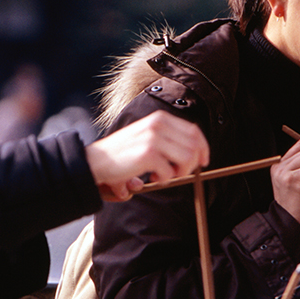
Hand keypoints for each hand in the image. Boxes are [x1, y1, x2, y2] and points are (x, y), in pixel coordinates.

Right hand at [85, 111, 209, 200]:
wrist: (96, 161)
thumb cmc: (122, 153)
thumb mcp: (147, 137)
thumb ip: (168, 140)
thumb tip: (195, 153)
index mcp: (160, 119)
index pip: (194, 131)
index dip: (203, 147)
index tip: (204, 161)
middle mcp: (158, 125)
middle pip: (194, 145)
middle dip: (191, 164)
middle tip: (177, 172)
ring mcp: (153, 138)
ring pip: (187, 159)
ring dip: (179, 172)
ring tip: (163, 175)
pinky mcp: (148, 154)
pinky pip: (170, 172)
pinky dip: (165, 179)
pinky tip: (152, 177)